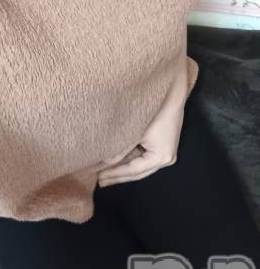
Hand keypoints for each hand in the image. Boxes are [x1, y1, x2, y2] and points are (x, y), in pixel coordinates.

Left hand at [97, 38, 188, 186]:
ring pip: (140, 163)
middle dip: (119, 175)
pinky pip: (143, 154)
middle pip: (138, 171)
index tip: (99, 179)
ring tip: (104, 170)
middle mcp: (167, 157)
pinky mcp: (163, 140)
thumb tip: (103, 163)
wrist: (170, 88)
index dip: (115, 175)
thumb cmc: (153, 108)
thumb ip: (119, 148)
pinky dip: (129, 156)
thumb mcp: (133, 130)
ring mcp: (166, 148)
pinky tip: (116, 157)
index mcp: (161, 157)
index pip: (133, 171)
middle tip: (99, 180)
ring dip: (123, 165)